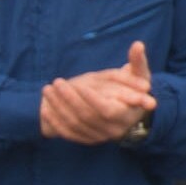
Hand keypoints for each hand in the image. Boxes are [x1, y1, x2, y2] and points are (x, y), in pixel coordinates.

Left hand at [40, 42, 154, 142]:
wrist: (128, 112)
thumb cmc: (135, 89)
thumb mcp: (140, 76)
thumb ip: (138, 61)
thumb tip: (138, 44)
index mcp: (128, 114)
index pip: (108, 110)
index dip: (93, 99)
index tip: (80, 85)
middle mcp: (114, 129)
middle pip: (87, 116)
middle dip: (70, 98)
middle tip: (57, 82)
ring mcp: (100, 136)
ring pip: (75, 124)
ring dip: (59, 107)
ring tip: (47, 90)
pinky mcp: (88, 139)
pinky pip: (69, 133)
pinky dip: (56, 122)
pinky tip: (45, 109)